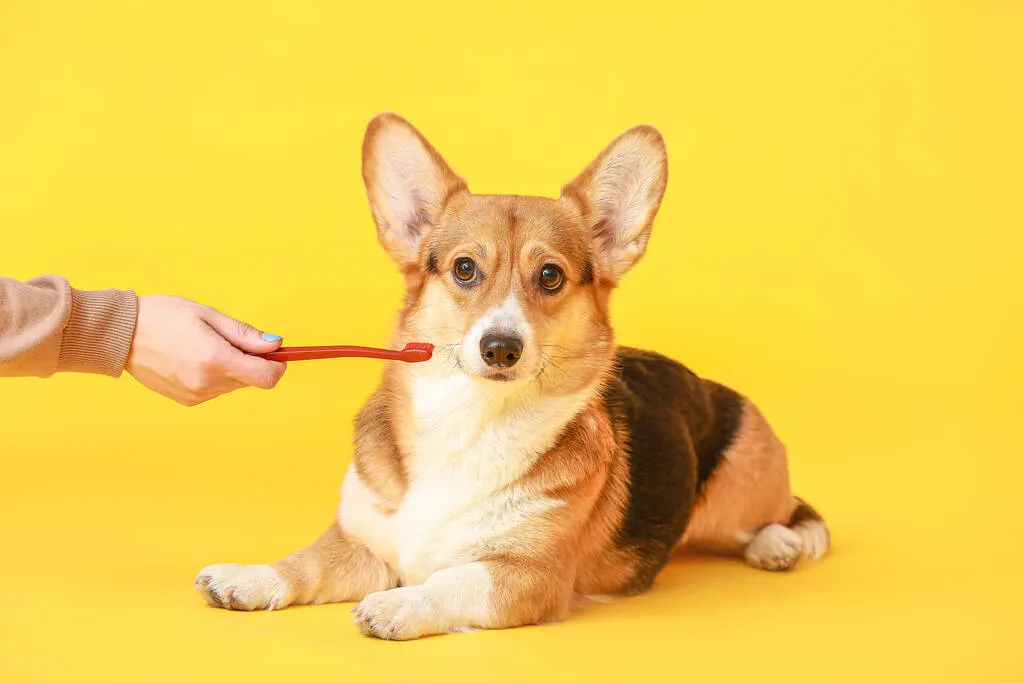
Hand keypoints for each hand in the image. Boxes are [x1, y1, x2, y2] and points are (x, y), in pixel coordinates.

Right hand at [126, 295, 286, 405]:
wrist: (121, 335)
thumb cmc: (163, 316)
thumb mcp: (208, 315)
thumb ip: (244, 334)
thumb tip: (275, 345)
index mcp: (216, 360)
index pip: (267, 377)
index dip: (277, 365)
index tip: (274, 353)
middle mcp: (208, 383)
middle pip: (251, 380)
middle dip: (251, 362)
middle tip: (227, 339)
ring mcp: (196, 394)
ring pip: (234, 384)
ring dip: (231, 368)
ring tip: (202, 346)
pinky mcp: (187, 400)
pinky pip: (215, 389)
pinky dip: (214, 375)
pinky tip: (192, 358)